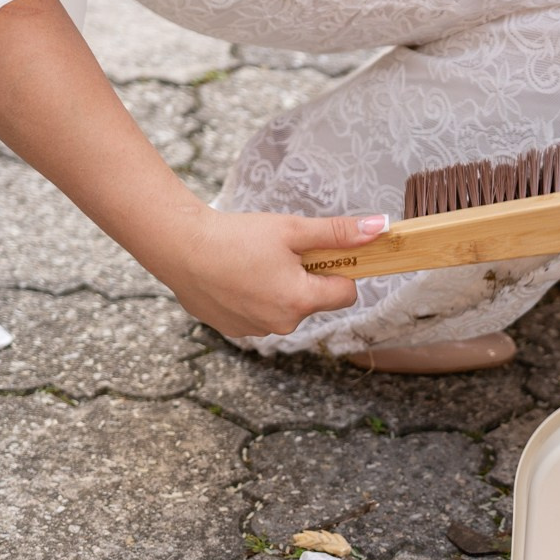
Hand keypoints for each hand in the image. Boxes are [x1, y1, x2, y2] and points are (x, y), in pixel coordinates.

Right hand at [146, 205, 388, 338]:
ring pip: (286, 309)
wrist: (178, 247)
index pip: (347, 294)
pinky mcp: (234, 330)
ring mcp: (256, 331)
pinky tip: (234, 277)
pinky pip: (259, 314)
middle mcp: (282, 324)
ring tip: (251, 264)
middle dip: (306, 279)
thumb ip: (337, 233)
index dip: (338, 272)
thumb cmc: (235, 236)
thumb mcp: (291, 229)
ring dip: (279, 289)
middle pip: (314, 302)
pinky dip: (254, 298)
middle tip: (278, 253)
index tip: (320, 255)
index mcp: (301, 301)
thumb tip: (380, 229)